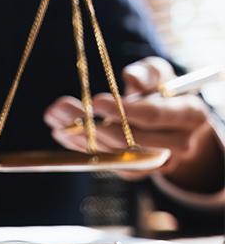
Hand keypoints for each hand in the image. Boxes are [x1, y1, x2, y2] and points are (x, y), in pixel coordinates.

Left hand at [45, 57, 223, 191]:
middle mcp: (177, 144)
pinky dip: (79, 146)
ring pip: (112, 152)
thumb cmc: (163, 94)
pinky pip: (105, 160)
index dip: (122, 109)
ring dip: (78, 134)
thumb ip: (149, 71)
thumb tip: (131, 76)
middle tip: (62, 106)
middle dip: (92, 123)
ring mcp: (155, 162)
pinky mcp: (135, 172)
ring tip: (54, 115)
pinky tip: (60, 131)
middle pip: (128, 138)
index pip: (152, 115)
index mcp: (189, 115)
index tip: (94, 101)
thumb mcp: (161, 75)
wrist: (174, 127)